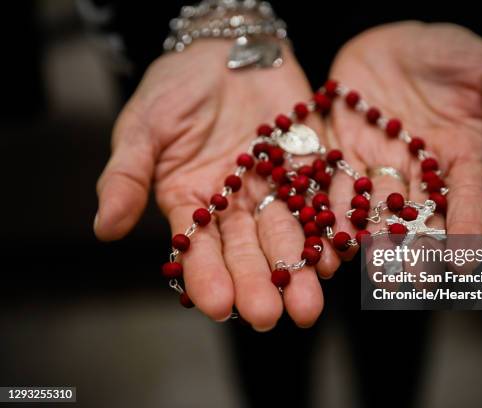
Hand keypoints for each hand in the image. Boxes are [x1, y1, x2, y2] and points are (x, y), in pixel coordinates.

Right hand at [94, 41, 331, 329]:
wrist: (225, 52)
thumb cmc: (176, 88)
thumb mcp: (142, 127)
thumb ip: (126, 176)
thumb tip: (103, 229)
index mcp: (192, 204)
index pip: (199, 249)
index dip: (207, 277)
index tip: (216, 306)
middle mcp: (235, 206)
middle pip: (248, 252)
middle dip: (258, 285)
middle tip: (268, 318)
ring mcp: (274, 188)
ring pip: (287, 235)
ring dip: (299, 269)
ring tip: (309, 304)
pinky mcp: (307, 167)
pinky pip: (319, 199)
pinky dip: (329, 225)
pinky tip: (336, 252)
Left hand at [324, 22, 481, 269]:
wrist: (397, 45)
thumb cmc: (452, 56)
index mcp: (461, 161)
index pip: (468, 200)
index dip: (468, 230)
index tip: (465, 261)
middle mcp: (419, 175)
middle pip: (417, 219)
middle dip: (411, 250)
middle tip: (405, 282)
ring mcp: (379, 167)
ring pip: (373, 210)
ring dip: (369, 240)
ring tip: (367, 269)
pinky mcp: (343, 155)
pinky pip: (334, 185)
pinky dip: (329, 208)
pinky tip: (326, 234)